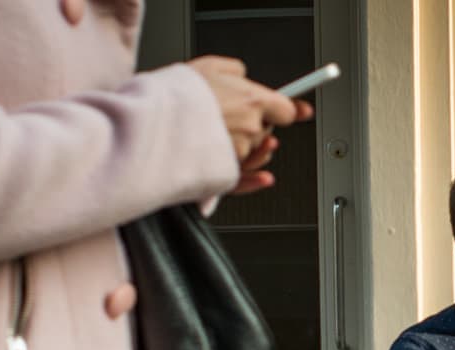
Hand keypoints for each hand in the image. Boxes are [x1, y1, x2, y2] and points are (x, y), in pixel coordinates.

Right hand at [187, 56, 308, 184]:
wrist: (150, 125)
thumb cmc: (175, 95)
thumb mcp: (207, 66)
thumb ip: (233, 70)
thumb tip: (242, 75)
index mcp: (253, 101)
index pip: (286, 109)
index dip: (293, 109)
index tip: (303, 111)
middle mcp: (251, 129)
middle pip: (265, 130)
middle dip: (254, 124)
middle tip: (231, 115)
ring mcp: (240, 153)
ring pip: (251, 152)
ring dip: (244, 145)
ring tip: (222, 133)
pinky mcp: (227, 174)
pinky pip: (246, 179)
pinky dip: (253, 179)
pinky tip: (265, 177)